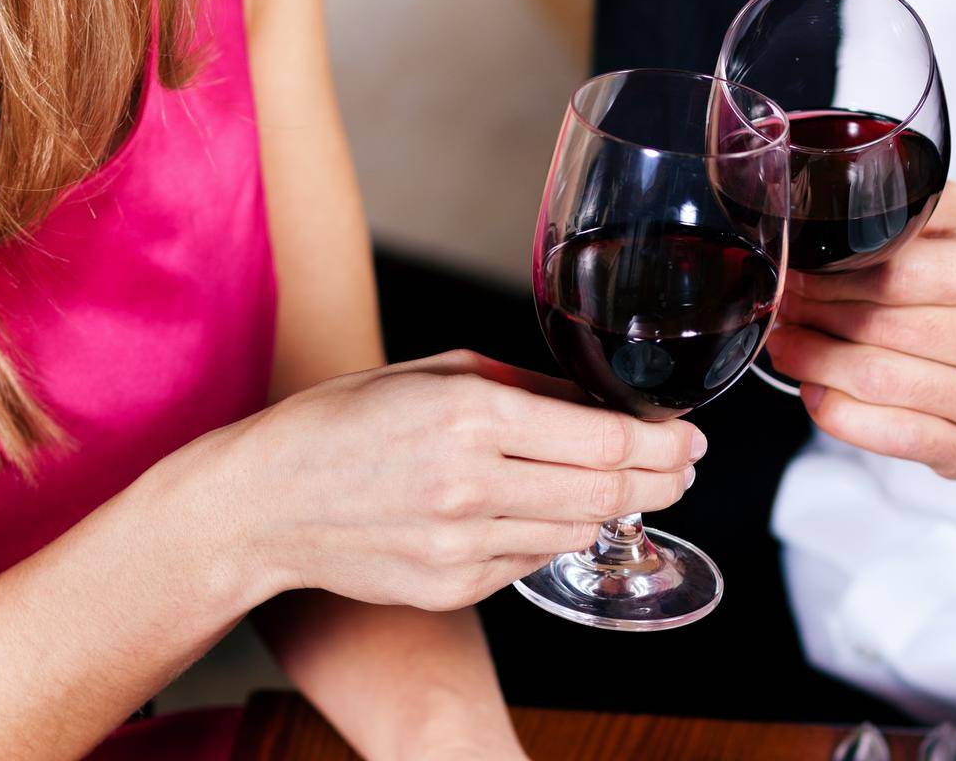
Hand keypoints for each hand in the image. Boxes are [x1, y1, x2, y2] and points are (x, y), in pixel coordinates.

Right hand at [218, 350, 703, 612]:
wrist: (266, 500)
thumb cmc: (350, 419)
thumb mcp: (440, 371)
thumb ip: (527, 385)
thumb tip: (602, 402)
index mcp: (470, 413)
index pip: (604, 439)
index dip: (663, 440)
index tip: (689, 435)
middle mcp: (470, 482)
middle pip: (607, 492)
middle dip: (663, 479)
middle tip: (687, 465)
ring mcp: (460, 543)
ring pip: (578, 532)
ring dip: (616, 509)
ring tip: (634, 486)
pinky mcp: (451, 586)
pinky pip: (532, 561)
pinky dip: (556, 535)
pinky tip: (556, 511)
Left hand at [763, 183, 955, 528]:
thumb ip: (929, 209)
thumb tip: (843, 192)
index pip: (902, 271)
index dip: (833, 270)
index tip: (794, 263)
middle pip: (882, 325)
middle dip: (814, 310)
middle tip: (777, 298)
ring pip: (878, 381)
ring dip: (813, 359)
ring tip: (782, 339)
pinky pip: (891, 436)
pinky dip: (839, 413)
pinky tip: (812, 388)